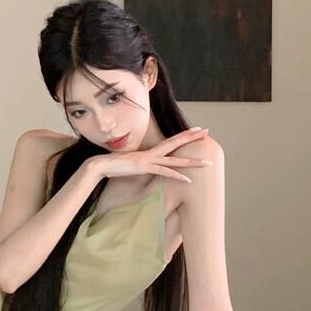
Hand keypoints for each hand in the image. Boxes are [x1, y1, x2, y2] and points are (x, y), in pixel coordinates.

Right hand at [89, 126, 212, 182]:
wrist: (102, 164)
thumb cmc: (115, 165)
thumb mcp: (132, 164)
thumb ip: (142, 164)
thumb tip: (145, 166)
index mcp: (150, 152)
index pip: (171, 141)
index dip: (184, 135)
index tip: (196, 131)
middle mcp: (152, 153)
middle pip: (176, 143)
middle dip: (192, 137)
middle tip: (207, 131)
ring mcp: (149, 159)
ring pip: (176, 159)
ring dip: (193, 162)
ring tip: (208, 163)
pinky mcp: (145, 167)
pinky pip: (165, 172)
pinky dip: (177, 176)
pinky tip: (188, 180)